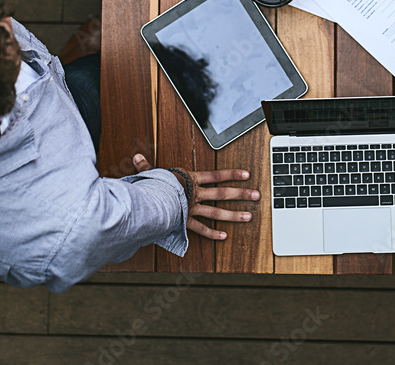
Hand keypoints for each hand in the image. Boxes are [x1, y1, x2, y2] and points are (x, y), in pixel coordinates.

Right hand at [132, 154, 258, 240]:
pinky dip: (212, 233)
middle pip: (222, 194)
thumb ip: (146, 167)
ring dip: (233, 214)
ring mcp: (192, 209)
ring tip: (248, 216)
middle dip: (241, 194)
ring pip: (217, 212)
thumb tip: (137, 158)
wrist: (149, 204)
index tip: (247, 175)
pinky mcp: (185, 222)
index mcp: (190, 180)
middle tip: (256, 196)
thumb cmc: (152, 187)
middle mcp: (195, 194)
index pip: (216, 175)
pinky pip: (201, 229)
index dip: (232, 174)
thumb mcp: (151, 175)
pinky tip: (224, 236)